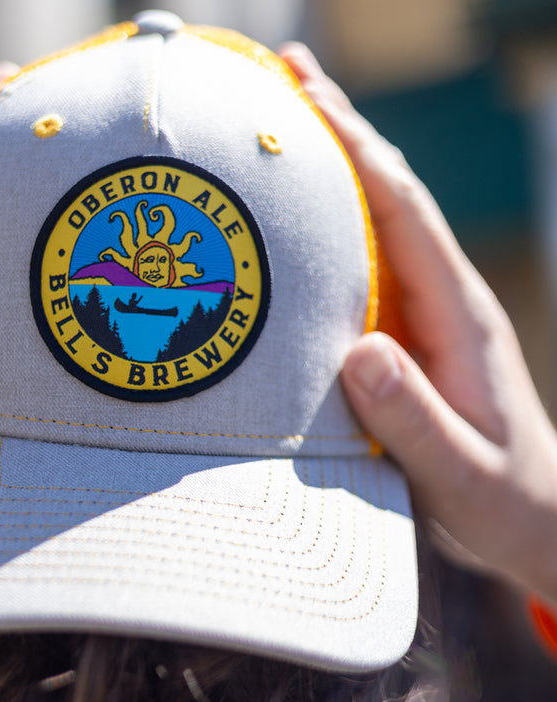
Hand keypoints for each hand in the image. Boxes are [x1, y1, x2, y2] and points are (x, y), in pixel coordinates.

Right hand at [281, 44, 556, 603]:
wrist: (537, 518)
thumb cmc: (503, 500)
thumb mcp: (461, 474)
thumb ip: (415, 421)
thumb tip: (361, 353)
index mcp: (460, 317)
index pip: (406, 215)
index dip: (357, 154)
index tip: (308, 101)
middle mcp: (443, 299)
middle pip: (390, 195)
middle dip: (341, 132)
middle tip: (284, 75)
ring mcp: (424, 312)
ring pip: (376, 221)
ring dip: (332, 167)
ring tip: (279, 121)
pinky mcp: (406, 332)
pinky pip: (364, 263)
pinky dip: (330, 224)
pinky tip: (294, 215)